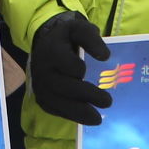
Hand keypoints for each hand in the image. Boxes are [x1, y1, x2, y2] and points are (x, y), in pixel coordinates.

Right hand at [29, 11, 111, 126]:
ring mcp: (40, 86)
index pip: (67, 64)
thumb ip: (92, 39)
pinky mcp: (41, 98)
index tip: (87, 70)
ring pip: (58, 103)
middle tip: (108, 102)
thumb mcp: (79, 29)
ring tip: (98, 119)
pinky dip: (70, 116)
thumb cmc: (67, 38)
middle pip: (64, 87)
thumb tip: (105, 56)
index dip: (79, 69)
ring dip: (79, 113)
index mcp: (52, 50)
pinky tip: (85, 118)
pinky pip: (54, 110)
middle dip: (87, 96)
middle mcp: (42, 70)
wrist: (45, 44)